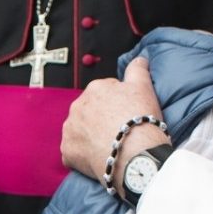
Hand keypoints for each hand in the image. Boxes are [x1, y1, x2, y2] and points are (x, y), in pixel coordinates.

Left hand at [61, 58, 169, 190]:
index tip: (129, 112)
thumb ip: (138, 69)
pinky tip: (101, 155)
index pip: (106, 92)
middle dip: (103, 117)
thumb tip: (139, 59)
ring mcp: (70, 129)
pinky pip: (75, 150)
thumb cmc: (141, 120)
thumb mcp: (145, 87)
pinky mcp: (68, 151)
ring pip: (81, 129)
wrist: (135, 155)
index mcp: (96, 88)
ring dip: (92, 134)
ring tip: (112, 143)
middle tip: (121, 128)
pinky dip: (85, 152)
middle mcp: (78, 106)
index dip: (120, 103)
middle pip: (91, 110)